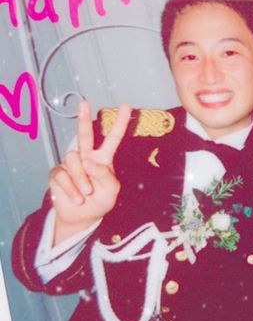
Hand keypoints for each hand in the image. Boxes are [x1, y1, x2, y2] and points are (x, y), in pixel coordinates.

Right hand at [49, 101, 131, 240]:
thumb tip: (88, 162)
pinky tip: (77, 198)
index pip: (113, 138)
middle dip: (83, 118)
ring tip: (86, 193)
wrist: (82, 217)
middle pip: (84, 134)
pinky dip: (71, 189)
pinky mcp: (57, 174)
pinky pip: (63, 175)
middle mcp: (86, 157)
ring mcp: (71, 164)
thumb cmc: (100, 201)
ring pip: (74, 160)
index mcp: (104, 159)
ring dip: (81, 179)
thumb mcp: (111, 191)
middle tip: (84, 102)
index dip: (120, 123)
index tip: (127, 106)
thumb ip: (105, 176)